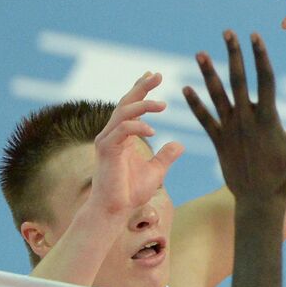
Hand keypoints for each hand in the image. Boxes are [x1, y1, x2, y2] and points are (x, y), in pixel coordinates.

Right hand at [88, 72, 183, 216]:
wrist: (114, 211)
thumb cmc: (130, 193)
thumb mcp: (156, 171)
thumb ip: (165, 156)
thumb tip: (179, 144)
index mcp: (122, 136)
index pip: (130, 107)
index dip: (140, 90)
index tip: (153, 75)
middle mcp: (111, 135)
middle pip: (125, 103)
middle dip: (141, 87)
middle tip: (158, 75)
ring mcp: (107, 141)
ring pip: (123, 113)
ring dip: (143, 105)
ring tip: (164, 105)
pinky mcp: (106, 151)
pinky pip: (122, 131)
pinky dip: (137, 127)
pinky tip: (153, 131)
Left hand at [183, 30, 285, 201]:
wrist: (260, 202)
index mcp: (268, 118)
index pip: (263, 79)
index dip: (259, 55)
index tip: (255, 36)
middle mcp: (246, 120)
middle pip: (238, 79)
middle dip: (233, 54)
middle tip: (227, 32)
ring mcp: (230, 131)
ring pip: (217, 95)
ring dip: (208, 73)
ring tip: (200, 53)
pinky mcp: (218, 142)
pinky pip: (204, 119)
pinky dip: (195, 103)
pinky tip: (186, 88)